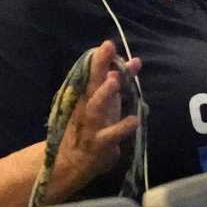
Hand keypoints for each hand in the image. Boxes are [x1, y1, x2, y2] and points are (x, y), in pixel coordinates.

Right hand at [40, 40, 143, 203]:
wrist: (69, 163)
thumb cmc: (91, 127)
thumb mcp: (106, 102)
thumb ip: (120, 81)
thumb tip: (136, 60)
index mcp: (86, 95)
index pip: (92, 72)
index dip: (101, 58)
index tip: (109, 44)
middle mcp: (85, 107)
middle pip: (91, 83)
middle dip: (99, 65)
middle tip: (107, 48)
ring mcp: (89, 126)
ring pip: (95, 108)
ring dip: (104, 93)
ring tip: (115, 80)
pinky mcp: (96, 145)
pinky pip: (109, 136)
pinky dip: (121, 128)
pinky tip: (134, 120)